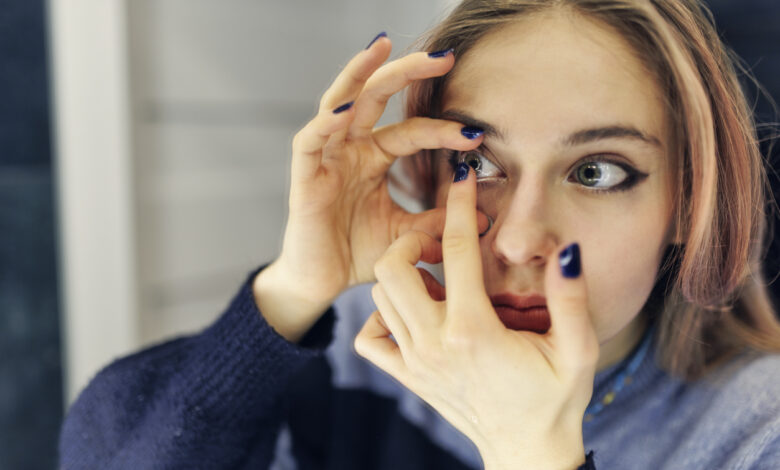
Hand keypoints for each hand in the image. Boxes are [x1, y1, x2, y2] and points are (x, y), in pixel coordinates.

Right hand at [270, 35, 487, 306]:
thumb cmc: (358, 254)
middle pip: (376, 96)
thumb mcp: (406, 235)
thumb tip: (482, 216)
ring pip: (338, 103)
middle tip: (444, 56)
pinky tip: (345, 107)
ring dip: (359, 74)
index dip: (443, 129)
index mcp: (374, 157)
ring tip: (382, 46)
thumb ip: (436, 221)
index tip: (476, 134)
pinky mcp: (304, 176)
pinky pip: (310, 141)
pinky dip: (324, 122)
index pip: (412, 131)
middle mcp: (350, 148)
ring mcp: (326, 158)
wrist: (322, 283)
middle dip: (407, 72)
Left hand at [354, 165, 599, 469]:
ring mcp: (414, 362)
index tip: (463, 178)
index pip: (456, 250)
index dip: (460, 206)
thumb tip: (564, 250)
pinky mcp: (406, 377)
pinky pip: (369, 338)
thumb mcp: (579, 350)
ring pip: (380, 296)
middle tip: (441, 245)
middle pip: (392, 267)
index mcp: (474, 330)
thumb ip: (570, 298)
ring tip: (435, 277)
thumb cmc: (555, 400)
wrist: (526, 451)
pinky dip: (381, 317)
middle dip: (413, 240)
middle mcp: (433, 343)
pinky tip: (411, 313)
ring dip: (401, 275)